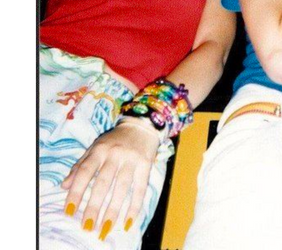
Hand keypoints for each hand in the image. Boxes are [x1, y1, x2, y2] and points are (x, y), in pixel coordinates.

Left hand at [62, 118, 160, 236]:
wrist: (141, 125)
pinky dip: (134, 206)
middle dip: (94, 205)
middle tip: (87, 225)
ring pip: (122, 187)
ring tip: (105, 227)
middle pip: (103, 182)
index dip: (76, 191)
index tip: (69, 210)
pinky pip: (140, 188)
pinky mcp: (146, 164)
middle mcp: (115, 153)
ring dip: (113, 210)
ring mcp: (131, 159)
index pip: (85, 171)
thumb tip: (64, 186)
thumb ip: (80, 165)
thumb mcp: (95, 147)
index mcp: (100, 149)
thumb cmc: (115, 140)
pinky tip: (127, 221)